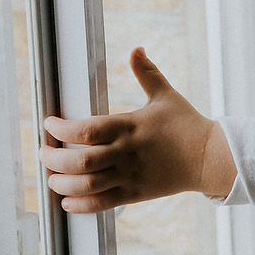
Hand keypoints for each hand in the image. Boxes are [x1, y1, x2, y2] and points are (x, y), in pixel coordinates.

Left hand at [40, 48, 236, 212]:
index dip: (61, 129)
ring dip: (62, 183)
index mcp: (130, 126)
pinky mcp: (135, 193)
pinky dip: (80, 205)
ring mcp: (130, 175)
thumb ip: (147, 73)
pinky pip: (102, 203)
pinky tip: (67, 201)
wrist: (210, 157)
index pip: (86, 130)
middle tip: (44, 151)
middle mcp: (126, 153)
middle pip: (80, 161)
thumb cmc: (187, 124)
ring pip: (87, 185)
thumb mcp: (166, 95)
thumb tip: (136, 49)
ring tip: (51, 177)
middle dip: (53, 158)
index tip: (49, 124)